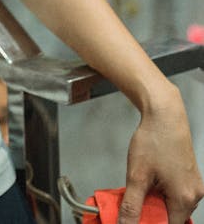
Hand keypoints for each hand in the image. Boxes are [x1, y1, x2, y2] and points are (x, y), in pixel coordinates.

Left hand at [119, 86, 203, 223]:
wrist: (164, 113)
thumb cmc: (154, 139)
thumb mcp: (137, 175)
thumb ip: (131, 205)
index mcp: (185, 199)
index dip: (148, 223)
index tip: (134, 215)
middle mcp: (194, 195)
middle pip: (170, 217)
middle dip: (151, 211)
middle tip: (134, 196)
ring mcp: (193, 186)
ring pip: (171, 205)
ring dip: (154, 200)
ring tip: (141, 182)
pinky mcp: (189, 177)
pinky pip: (174, 193)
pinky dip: (160, 191)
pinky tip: (149, 178)